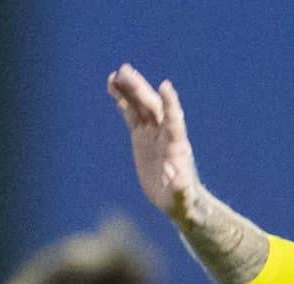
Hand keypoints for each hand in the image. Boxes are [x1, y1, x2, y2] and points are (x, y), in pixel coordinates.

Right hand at [108, 63, 204, 222]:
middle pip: (153, 107)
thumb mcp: (182, 199)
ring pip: (141, 106)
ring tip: (115, 74)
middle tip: (125, 72)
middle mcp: (166, 135)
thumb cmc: (182, 201)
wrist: (176, 199)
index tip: (165, 86)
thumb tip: (182, 185)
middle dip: (141, 90)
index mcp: (178, 147)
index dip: (170, 104)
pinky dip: (123, 99)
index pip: (174, 121)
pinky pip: (131, 113)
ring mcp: (153, 133)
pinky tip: (111, 85)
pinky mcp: (141, 135)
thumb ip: (182, 191)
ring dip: (130, 89)